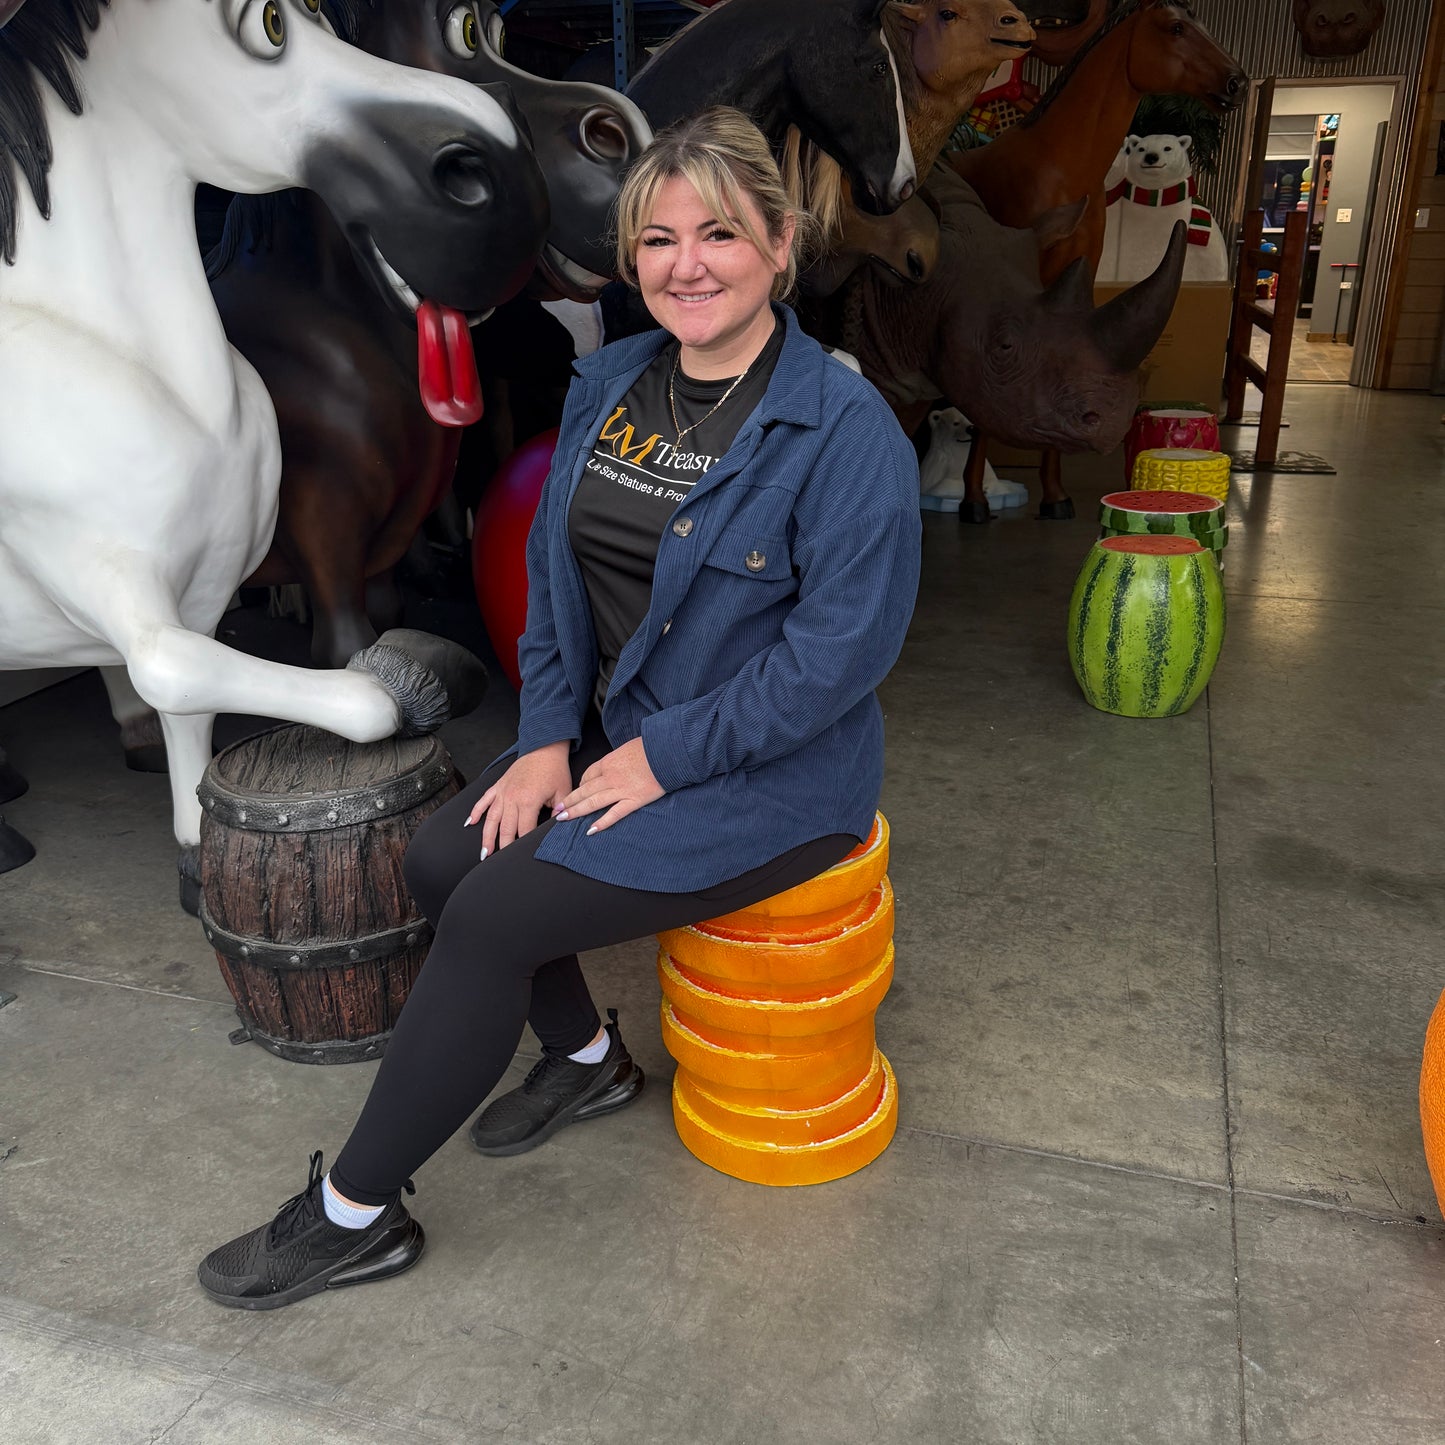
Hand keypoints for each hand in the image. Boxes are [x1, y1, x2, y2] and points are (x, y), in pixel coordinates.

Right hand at [465, 742, 571, 858]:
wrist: (544, 747)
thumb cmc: (554, 769)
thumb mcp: (563, 791)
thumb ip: (559, 812)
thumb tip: (556, 827)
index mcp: (528, 801)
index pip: (524, 830)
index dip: (523, 845)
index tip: (522, 858)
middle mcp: (511, 798)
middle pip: (505, 829)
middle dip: (503, 848)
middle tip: (499, 864)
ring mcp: (502, 792)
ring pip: (491, 819)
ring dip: (486, 837)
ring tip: (484, 854)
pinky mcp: (498, 785)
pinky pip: (484, 801)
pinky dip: (476, 812)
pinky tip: (470, 824)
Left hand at [556, 737, 664, 835]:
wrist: (667, 751)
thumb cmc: (651, 746)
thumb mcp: (629, 747)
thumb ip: (620, 757)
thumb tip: (619, 762)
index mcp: (609, 762)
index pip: (588, 775)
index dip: (580, 785)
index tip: (576, 793)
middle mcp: (610, 776)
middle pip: (585, 790)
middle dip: (570, 801)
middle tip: (558, 810)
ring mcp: (621, 789)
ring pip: (594, 802)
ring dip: (577, 811)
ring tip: (564, 819)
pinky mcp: (634, 800)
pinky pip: (615, 814)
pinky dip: (602, 822)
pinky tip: (591, 830)